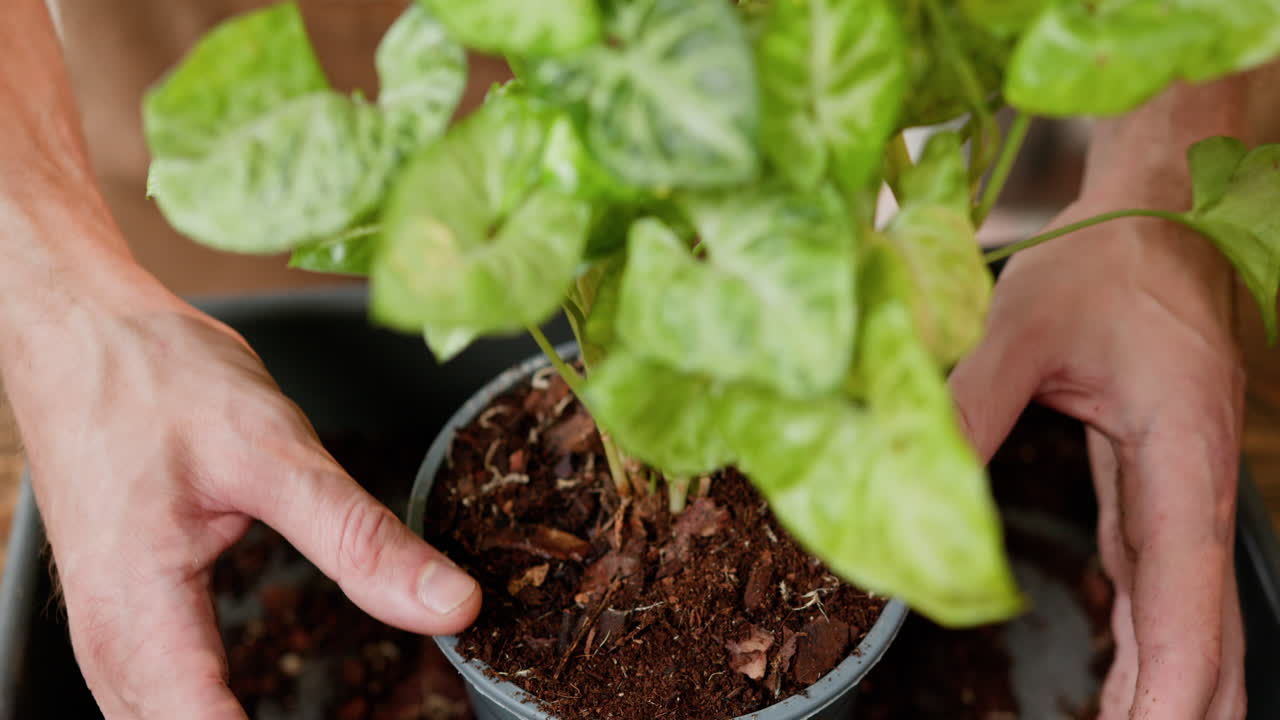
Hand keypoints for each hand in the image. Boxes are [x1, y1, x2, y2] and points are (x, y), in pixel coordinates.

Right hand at [4, 287, 480, 718]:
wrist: (76, 334)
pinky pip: (159, 701)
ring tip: (350, 714)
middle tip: (377, 718)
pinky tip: (261, 708)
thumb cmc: (155, 380)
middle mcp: (110, 647)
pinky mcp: (122, 621)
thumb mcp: (274, 451)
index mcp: (141, 616)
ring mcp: (107, 638)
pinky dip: (213, 716)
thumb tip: (452, 606)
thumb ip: (359, 539)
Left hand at [950, 200, 1245, 718]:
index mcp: (1178, 457)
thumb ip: (969, 404)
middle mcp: (1193, 490)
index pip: (1186, 598)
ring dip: (1165, 689)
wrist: (1161, 217)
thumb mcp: (1023, 326)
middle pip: (1206, 634)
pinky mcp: (1156, 488)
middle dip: (1174, 707)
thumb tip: (911, 482)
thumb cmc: (1107, 262)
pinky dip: (1149, 644)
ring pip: (1191, 620)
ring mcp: (1180, 494)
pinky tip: (1126, 680)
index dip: (1169, 684)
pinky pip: (1161, 585)